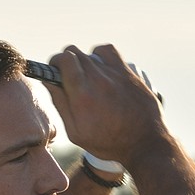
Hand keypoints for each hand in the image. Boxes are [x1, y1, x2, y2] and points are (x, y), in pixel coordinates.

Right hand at [44, 44, 165, 165]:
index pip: (62, 60)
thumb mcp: (76, 133)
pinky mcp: (128, 73)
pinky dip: (100, 55)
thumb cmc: (108, 142)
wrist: (144, 143)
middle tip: (68, 77)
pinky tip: (101, 67)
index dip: (54, 63)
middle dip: (65, 63)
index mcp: (81, 95)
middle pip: (73, 53)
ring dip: (83, 61)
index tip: (54, 72)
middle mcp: (98, 79)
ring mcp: (115, 74)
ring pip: (89, 53)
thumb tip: (50, 82)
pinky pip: (109, 51)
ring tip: (86, 77)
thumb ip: (60, 105)